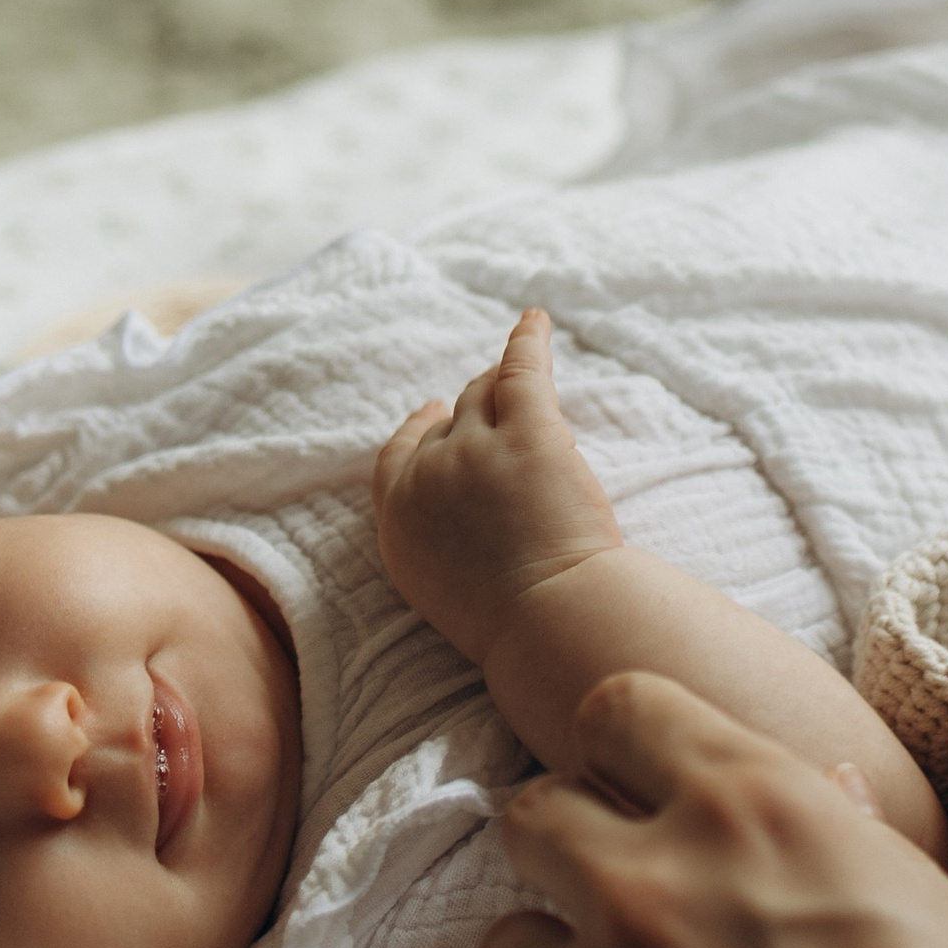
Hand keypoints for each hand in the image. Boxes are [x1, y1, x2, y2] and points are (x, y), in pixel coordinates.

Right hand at [374, 310, 625, 669]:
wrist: (552, 624)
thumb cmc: (514, 627)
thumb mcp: (444, 591)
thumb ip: (436, 542)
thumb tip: (452, 519)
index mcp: (400, 524)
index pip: (395, 458)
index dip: (416, 430)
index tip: (430, 414)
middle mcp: (427, 479)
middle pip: (446, 424)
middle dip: (468, 411)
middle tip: (492, 400)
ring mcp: (475, 451)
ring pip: (481, 396)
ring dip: (497, 384)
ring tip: (517, 372)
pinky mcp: (528, 432)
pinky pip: (521, 369)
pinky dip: (527, 340)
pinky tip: (536, 321)